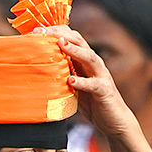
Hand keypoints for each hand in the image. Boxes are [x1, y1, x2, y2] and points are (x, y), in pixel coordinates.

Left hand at [42, 25, 143, 144]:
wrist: (115, 121)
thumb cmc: (92, 102)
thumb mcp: (74, 85)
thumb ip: (62, 74)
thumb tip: (38, 68)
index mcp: (84, 60)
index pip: (70, 38)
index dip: (54, 31)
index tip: (35, 30)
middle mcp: (94, 64)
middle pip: (79, 41)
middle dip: (59, 34)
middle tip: (41, 31)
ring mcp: (101, 76)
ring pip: (89, 57)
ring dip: (74, 50)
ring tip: (60, 44)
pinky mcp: (105, 91)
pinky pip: (93, 84)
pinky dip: (82, 82)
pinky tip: (71, 81)